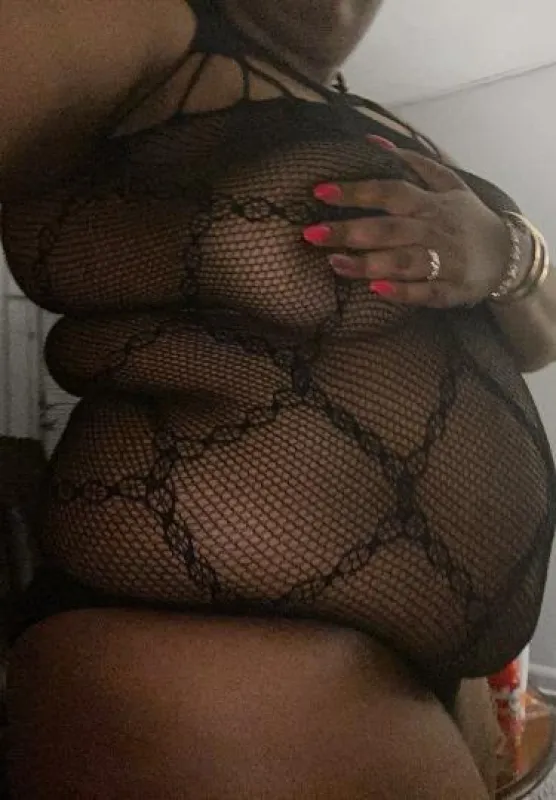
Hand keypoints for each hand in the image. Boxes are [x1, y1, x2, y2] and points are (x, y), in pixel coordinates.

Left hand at [303, 147, 511, 307]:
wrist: (509, 255)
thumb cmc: (467, 218)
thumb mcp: (448, 183)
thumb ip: (412, 162)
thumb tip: (372, 140)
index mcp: (430, 203)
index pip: (389, 192)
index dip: (356, 191)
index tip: (320, 191)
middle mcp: (434, 230)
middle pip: (388, 229)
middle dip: (349, 231)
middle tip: (312, 234)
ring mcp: (444, 261)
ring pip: (402, 261)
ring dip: (367, 263)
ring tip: (333, 263)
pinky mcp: (451, 289)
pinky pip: (425, 292)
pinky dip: (402, 291)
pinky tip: (376, 291)